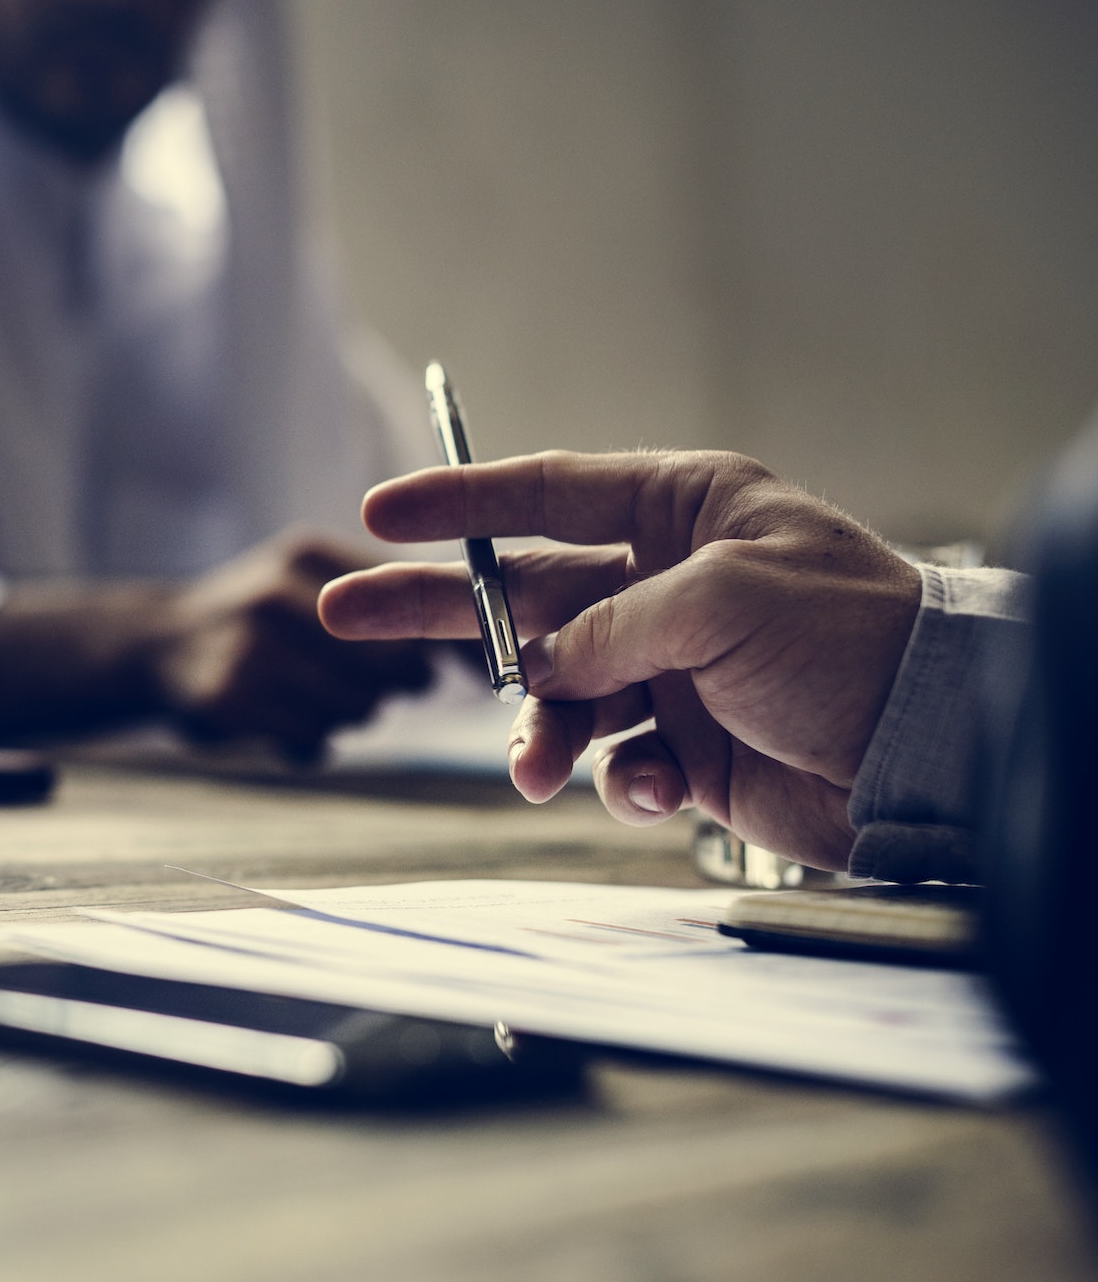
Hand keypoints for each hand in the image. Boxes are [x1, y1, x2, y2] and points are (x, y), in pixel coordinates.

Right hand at [0, 533, 432, 759]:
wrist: (151, 644)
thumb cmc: (257, 620)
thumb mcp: (312, 584)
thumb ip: (388, 603)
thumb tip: (474, 656)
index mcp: (310, 555)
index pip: (410, 600)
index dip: (449, 643)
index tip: (475, 674)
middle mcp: (279, 591)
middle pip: (394, 664)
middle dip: (394, 685)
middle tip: (367, 686)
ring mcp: (250, 643)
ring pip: (357, 707)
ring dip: (346, 714)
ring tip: (304, 695)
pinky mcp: (229, 696)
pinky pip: (312, 739)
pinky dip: (306, 740)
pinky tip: (276, 718)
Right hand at [317, 452, 922, 868]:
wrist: (934, 755)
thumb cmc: (854, 644)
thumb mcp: (721, 603)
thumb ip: (610, 626)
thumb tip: (543, 671)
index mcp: (686, 512)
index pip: (549, 492)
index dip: (460, 502)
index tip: (380, 512)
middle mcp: (668, 582)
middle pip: (524, 593)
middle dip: (438, 612)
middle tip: (348, 616)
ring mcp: (673, 665)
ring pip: (558, 695)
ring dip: (539, 734)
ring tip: (537, 772)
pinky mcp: (688, 742)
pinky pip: (612, 760)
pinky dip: (619, 780)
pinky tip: (657, 789)